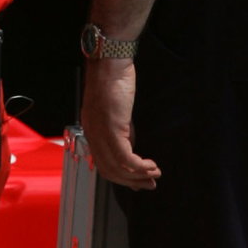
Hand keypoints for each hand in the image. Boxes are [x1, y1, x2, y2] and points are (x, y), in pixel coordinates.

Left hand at [80, 58, 159, 188]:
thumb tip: (132, 148)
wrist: (110, 63)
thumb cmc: (113, 81)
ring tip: (154, 174)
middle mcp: (93, 135)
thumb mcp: (117, 112)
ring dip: (138, 176)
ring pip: (117, 168)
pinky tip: (151, 166)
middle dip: (131, 182)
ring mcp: (101, 133)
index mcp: (92, 132)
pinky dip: (140, 166)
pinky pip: (124, 157)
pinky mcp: (111, 128)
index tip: (139, 181)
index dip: (122, 177)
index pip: (103, 165)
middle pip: (109, 171)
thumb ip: (121, 131)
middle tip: (149, 184)